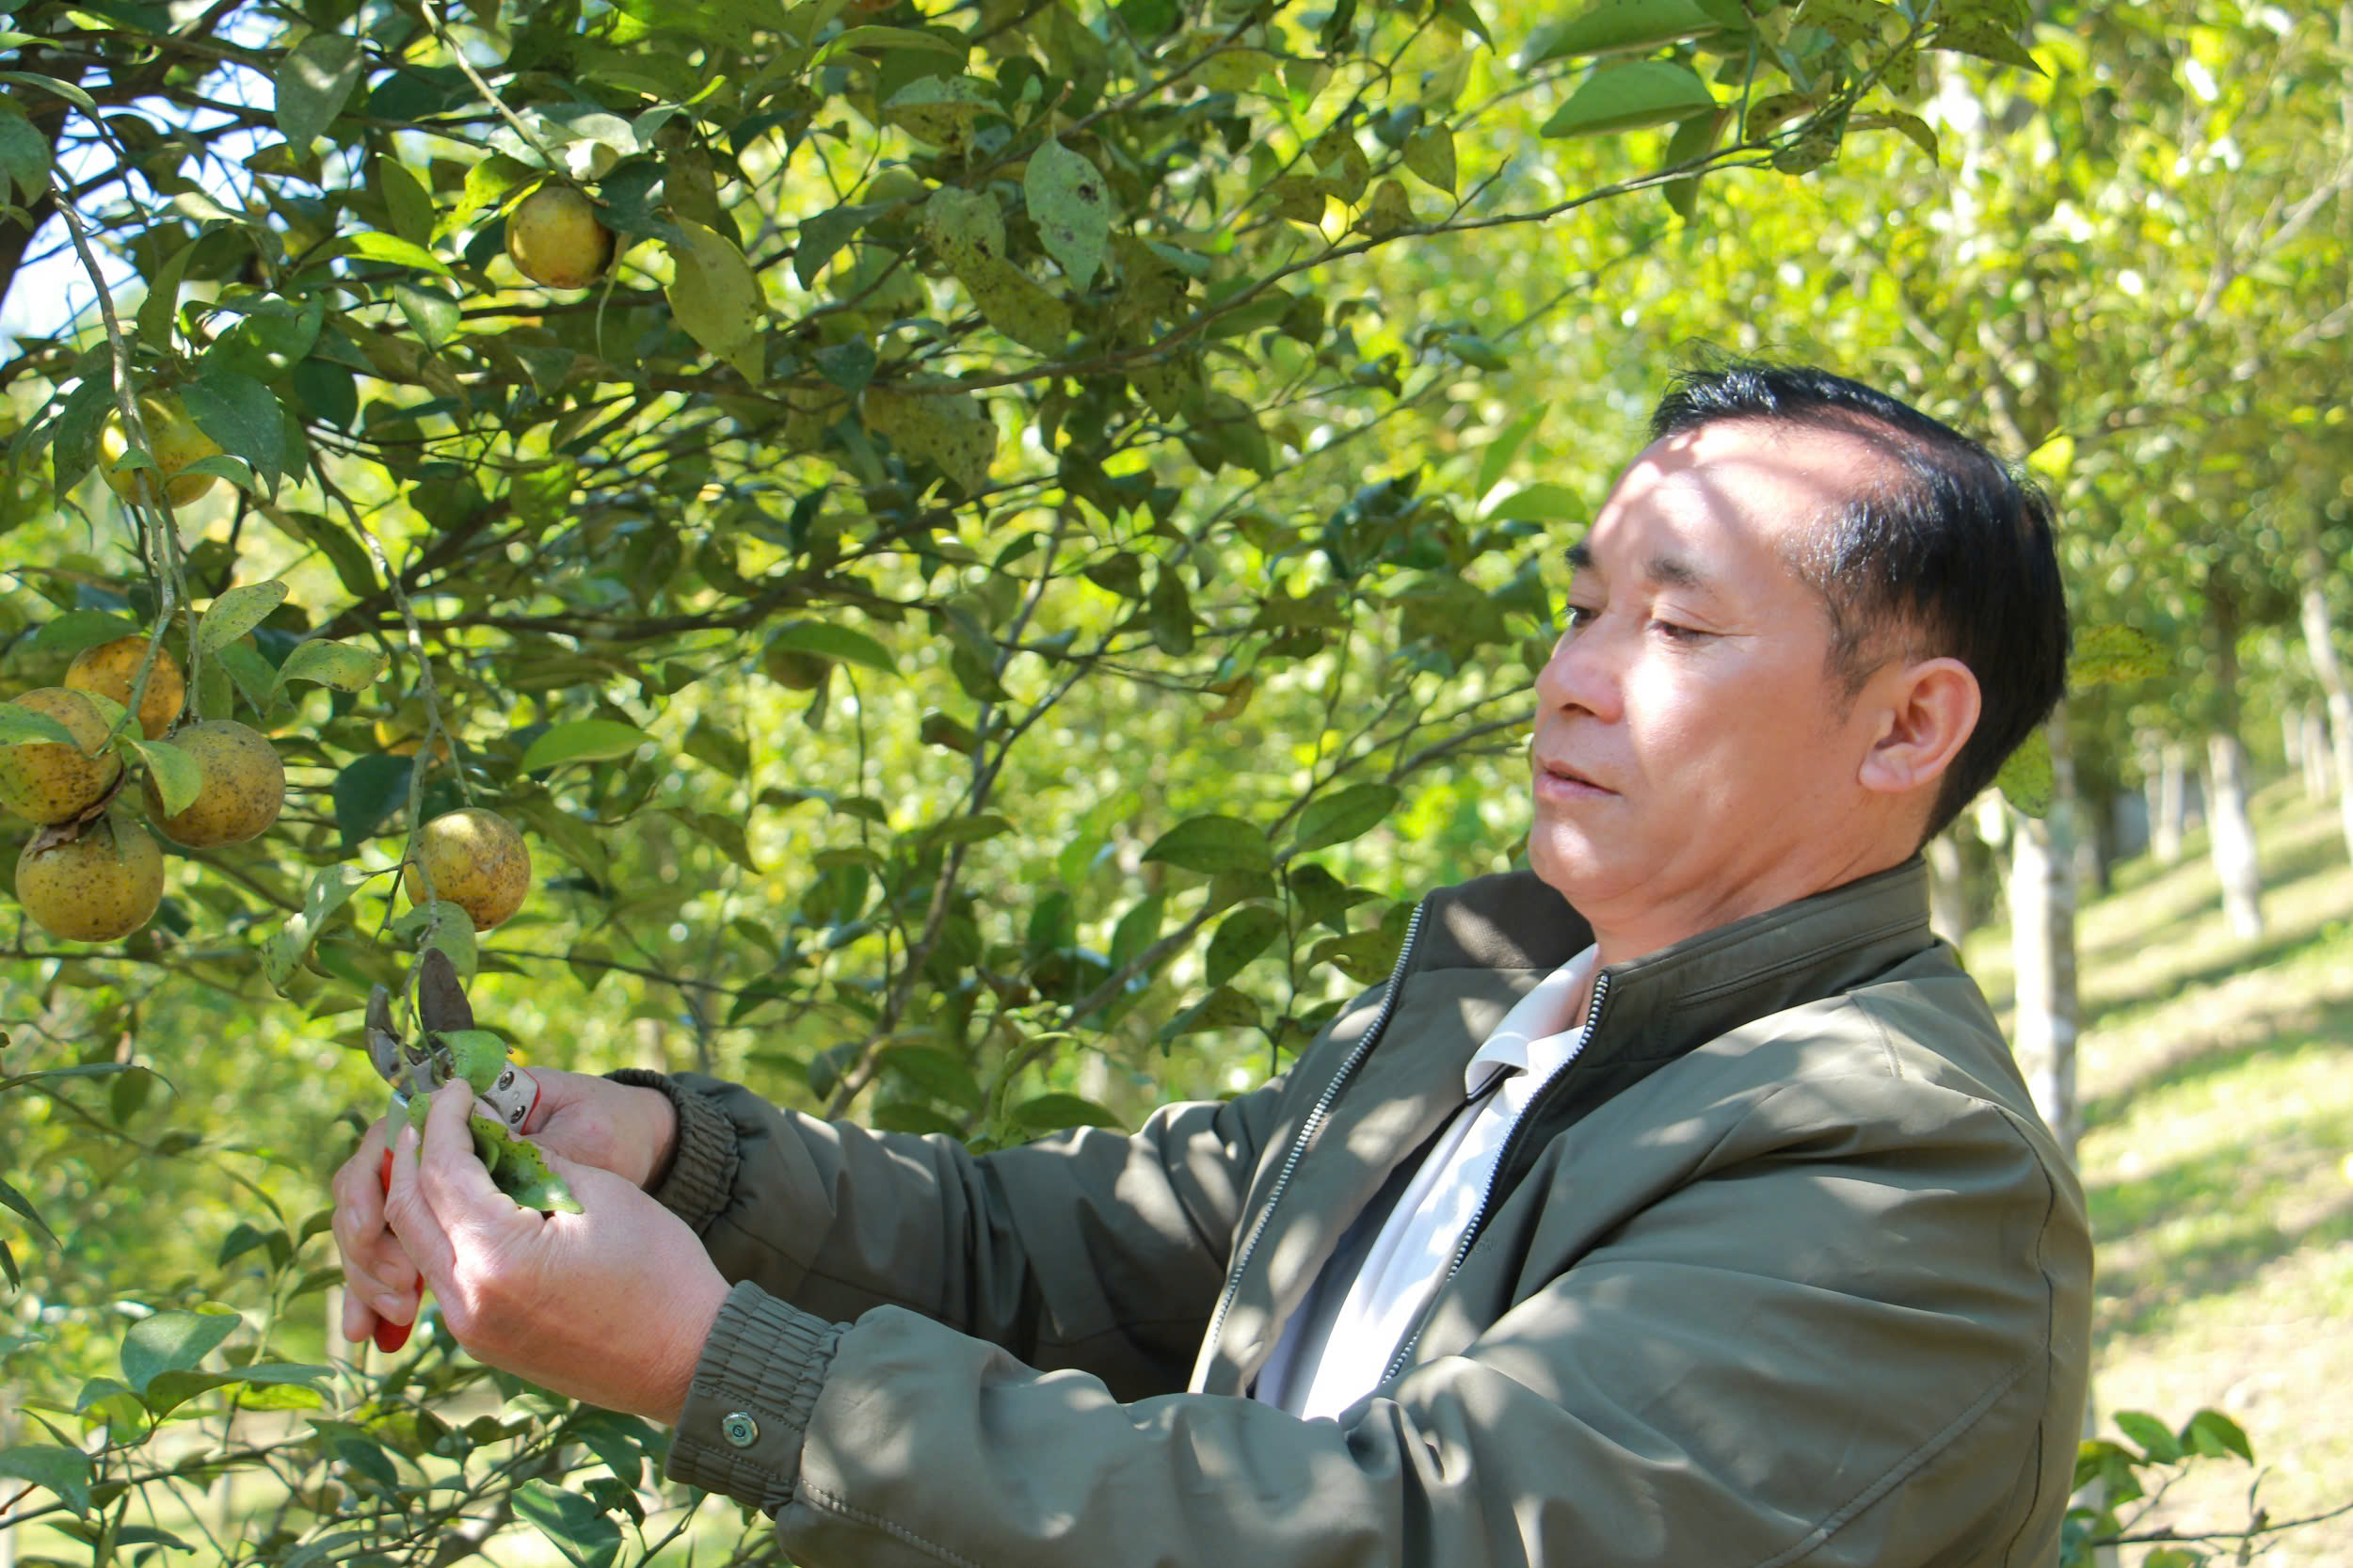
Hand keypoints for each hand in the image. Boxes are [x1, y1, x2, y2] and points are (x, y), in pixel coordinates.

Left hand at [330, 1069, 678, 1351]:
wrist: (688, 1356)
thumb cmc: (660, 1270)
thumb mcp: (601, 1193)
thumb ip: (533, 1160)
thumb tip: (488, 1131)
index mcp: (498, 1258)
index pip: (443, 1172)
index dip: (445, 1121)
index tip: (455, 1088)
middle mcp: (468, 1300)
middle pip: (409, 1212)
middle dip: (414, 1154)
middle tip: (433, 1113)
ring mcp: (471, 1328)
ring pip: (419, 1246)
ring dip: (422, 1194)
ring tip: (444, 1151)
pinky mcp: (483, 1341)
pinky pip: (443, 1275)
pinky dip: (443, 1231)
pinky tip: (466, 1203)